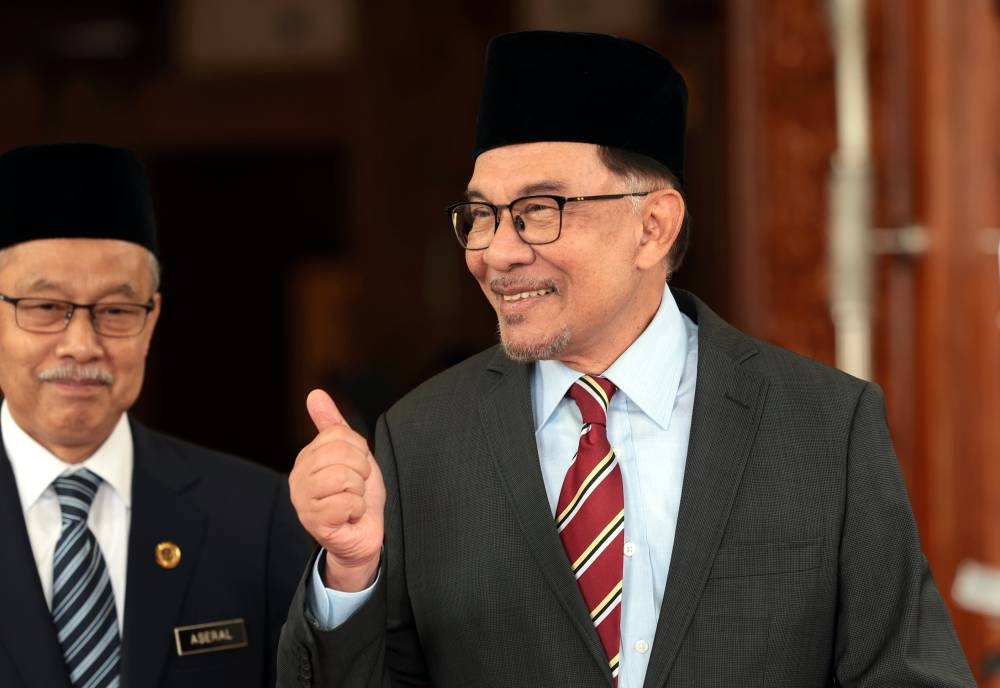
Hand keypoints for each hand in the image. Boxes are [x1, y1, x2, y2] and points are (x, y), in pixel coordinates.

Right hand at [289, 389, 384, 590]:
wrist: (362, 535)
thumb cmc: (357, 494)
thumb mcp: (352, 454)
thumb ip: (333, 425)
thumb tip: (315, 394)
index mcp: (306, 458)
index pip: (340, 435)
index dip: (359, 451)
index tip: (357, 469)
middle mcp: (299, 478)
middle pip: (342, 454)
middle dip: (361, 471)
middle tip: (356, 487)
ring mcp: (304, 501)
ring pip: (344, 478)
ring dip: (359, 491)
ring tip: (352, 501)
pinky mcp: (315, 522)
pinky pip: (348, 502)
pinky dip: (358, 509)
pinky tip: (349, 516)